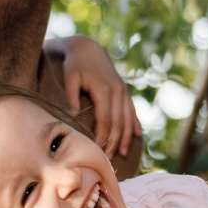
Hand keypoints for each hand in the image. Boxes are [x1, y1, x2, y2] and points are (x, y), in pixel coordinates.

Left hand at [57, 35, 141, 157]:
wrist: (88, 49)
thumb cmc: (75, 64)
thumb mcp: (69, 76)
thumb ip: (71, 95)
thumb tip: (74, 114)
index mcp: (104, 89)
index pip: (106, 119)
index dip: (103, 136)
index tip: (98, 150)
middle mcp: (117, 91)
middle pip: (118, 122)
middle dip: (114, 141)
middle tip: (108, 159)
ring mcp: (123, 90)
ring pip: (127, 118)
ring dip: (126, 136)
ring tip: (122, 153)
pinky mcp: (124, 90)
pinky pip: (132, 110)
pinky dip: (135, 123)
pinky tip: (137, 136)